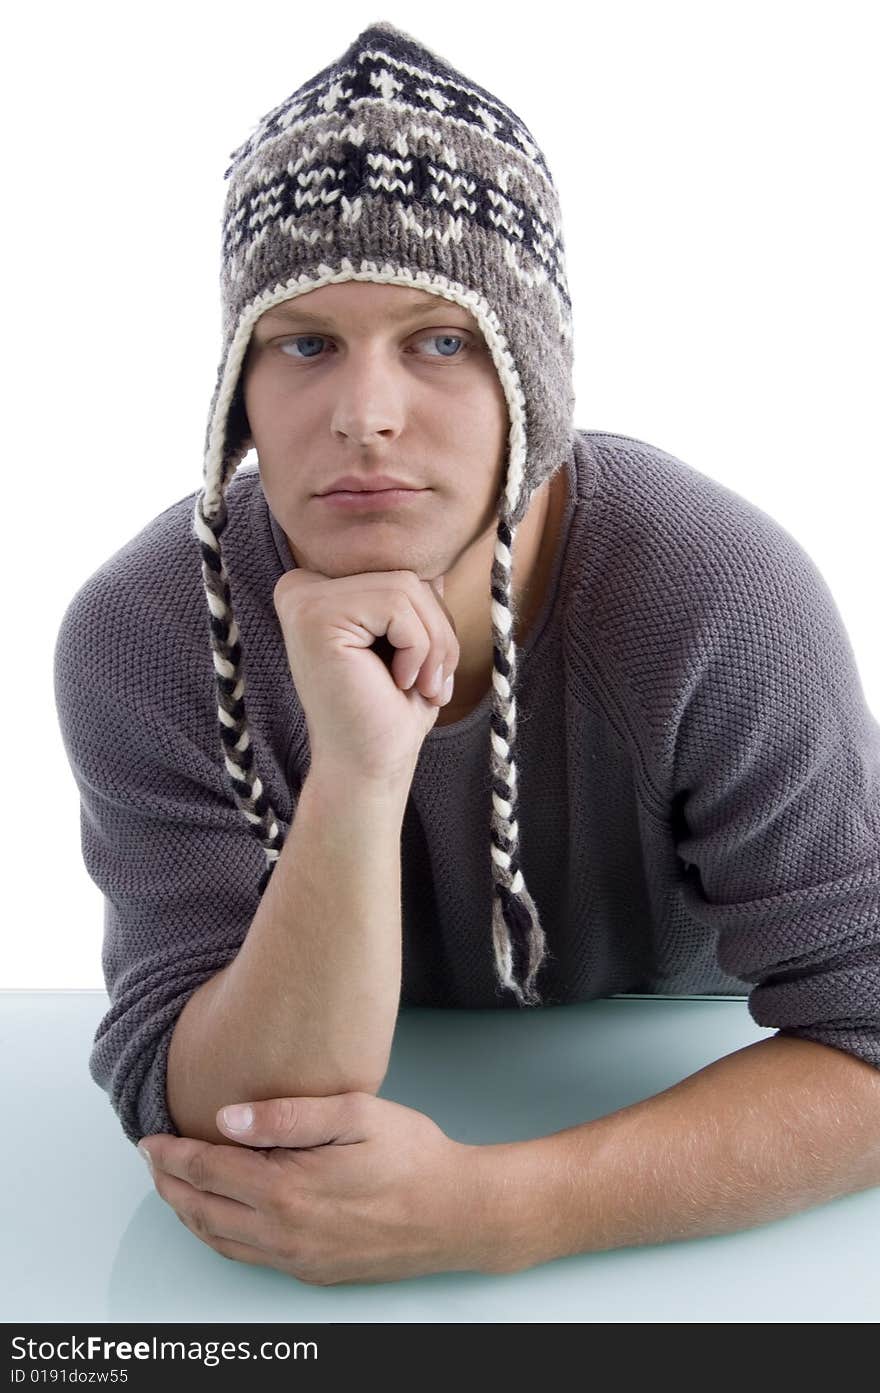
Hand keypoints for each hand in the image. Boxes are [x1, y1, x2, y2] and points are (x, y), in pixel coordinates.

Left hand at [138, 1091, 501, 1285]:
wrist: (457, 1213)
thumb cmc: (412, 1156)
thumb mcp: (355, 1113)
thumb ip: (287, 1114)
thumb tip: (227, 1117)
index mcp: (286, 1189)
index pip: (206, 1171)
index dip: (170, 1154)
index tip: (149, 1137)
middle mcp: (283, 1232)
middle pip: (201, 1211)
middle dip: (168, 1184)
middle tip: (152, 1159)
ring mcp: (296, 1259)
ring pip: (219, 1240)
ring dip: (188, 1213)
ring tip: (175, 1186)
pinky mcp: (311, 1273)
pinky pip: (247, 1258)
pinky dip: (220, 1235)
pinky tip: (221, 1216)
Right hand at [272, 569, 458, 783]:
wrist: (367, 769)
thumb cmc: (387, 714)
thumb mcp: (411, 648)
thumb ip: (412, 608)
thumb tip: (433, 572)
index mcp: (316, 593)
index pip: (397, 574)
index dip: (427, 620)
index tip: (421, 671)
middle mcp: (300, 588)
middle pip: (404, 576)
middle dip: (437, 632)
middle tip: (432, 684)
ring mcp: (303, 599)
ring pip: (406, 586)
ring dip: (433, 644)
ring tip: (420, 686)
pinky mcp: (315, 614)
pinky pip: (398, 603)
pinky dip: (419, 647)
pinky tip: (399, 681)